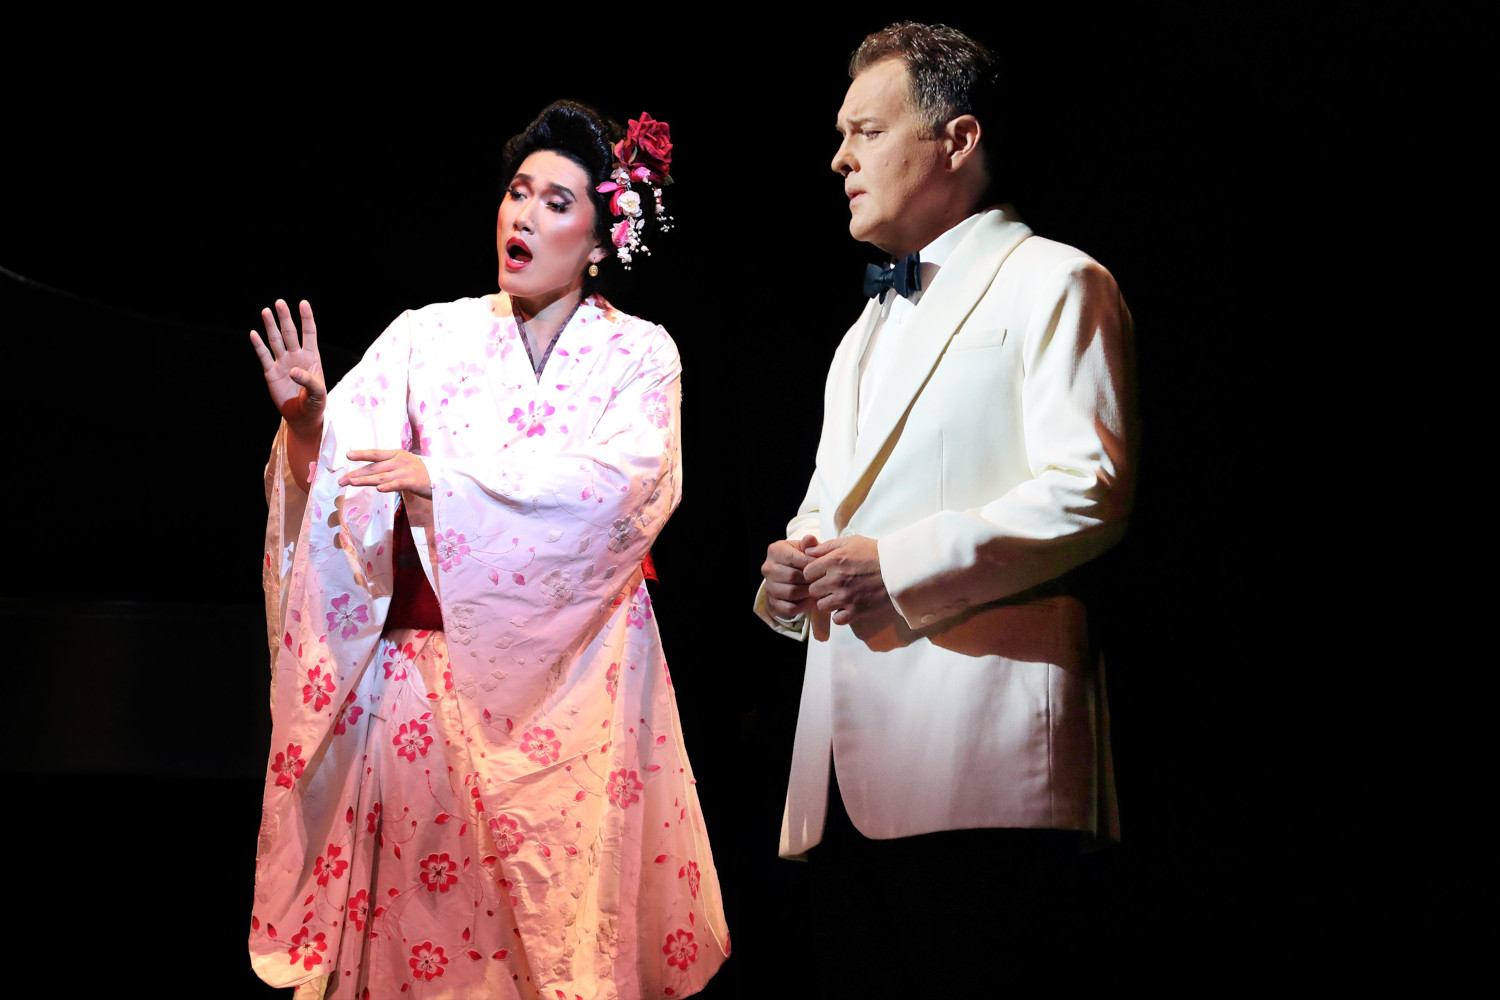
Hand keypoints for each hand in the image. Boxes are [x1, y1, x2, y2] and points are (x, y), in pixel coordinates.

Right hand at [250, 299, 325, 433]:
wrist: (302, 416)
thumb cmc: (315, 403)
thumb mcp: (318, 393)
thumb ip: (309, 381)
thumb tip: (293, 371)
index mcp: (312, 357)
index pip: (309, 333)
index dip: (306, 318)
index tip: (303, 303)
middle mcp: (296, 356)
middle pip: (290, 333)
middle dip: (285, 318)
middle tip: (279, 303)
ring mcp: (283, 362)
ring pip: (276, 340)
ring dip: (271, 327)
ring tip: (266, 311)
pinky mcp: (271, 372)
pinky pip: (264, 356)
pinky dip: (258, 345)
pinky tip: (254, 334)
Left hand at [340, 450, 431, 499]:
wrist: (443, 479)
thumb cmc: (422, 473)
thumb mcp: (405, 464)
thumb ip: (389, 466)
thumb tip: (369, 472)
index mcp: (397, 454)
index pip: (376, 454)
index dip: (362, 454)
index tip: (348, 455)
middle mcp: (400, 460)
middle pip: (374, 467)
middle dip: (356, 474)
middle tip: (342, 480)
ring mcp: (406, 471)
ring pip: (382, 476)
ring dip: (366, 480)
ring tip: (352, 483)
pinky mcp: (413, 482)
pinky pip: (397, 484)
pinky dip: (388, 487)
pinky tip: (378, 490)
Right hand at [761, 534, 819, 619]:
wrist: (792, 575)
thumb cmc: (801, 559)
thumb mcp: (806, 549)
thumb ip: (810, 544)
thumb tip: (810, 540)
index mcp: (775, 550)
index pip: (792, 558)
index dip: (810, 563)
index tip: (823, 566)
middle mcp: (768, 568)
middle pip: (791, 576)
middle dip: (809, 579)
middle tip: (822, 580)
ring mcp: (769, 586)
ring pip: (790, 592)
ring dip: (807, 593)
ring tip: (817, 590)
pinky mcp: (773, 602)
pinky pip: (789, 608)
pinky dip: (802, 606)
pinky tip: (810, 601)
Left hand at [804, 534, 896, 628]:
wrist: (898, 569)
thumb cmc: (875, 553)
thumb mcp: (850, 541)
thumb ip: (826, 546)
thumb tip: (807, 552)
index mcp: (833, 561)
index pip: (807, 573)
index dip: (813, 573)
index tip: (821, 574)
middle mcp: (836, 580)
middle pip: (813, 590)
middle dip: (820, 588)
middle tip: (831, 585)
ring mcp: (846, 597)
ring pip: (822, 606)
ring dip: (829, 602)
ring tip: (840, 596)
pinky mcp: (856, 611)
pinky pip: (837, 619)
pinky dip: (840, 615)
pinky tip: (847, 606)